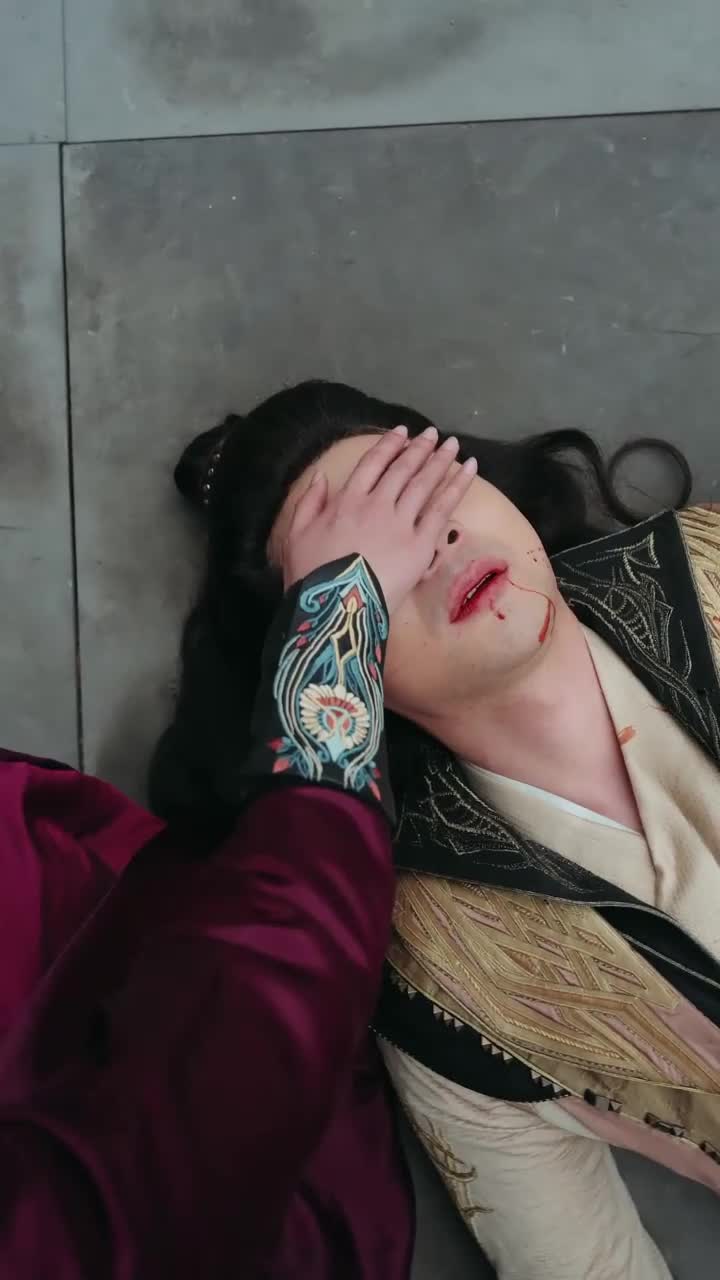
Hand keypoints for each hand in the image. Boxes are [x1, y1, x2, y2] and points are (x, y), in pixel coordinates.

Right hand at [282, 425, 476, 613]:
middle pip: (402, 470)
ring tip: (453, 444)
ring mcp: (401, 523)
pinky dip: (457, 486)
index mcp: (346, 501)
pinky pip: (442, 510)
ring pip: (424, 484)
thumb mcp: (296, 535)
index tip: (402, 433)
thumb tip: (321, 475)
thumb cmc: (311, 576)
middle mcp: (376, 504)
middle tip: (432, 433)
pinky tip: (469, 470)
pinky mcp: (420, 544)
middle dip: (418, 449)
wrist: (337, 607)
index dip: (388, 446)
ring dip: (440, 460)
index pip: (371, 464)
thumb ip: (308, 502)